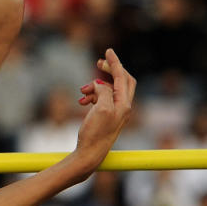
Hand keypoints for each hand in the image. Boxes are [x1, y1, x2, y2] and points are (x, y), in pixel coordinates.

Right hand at [74, 48, 135, 172]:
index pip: (122, 77)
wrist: (90, 154)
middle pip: (121, 80)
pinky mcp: (106, 117)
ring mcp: (115, 112)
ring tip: (82, 92)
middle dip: (110, 71)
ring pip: (108, 90)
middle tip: (98, 63)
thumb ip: (104, 91)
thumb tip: (100, 85)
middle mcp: (123, 107)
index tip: (108, 51)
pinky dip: (92, 96)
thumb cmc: (95, 134)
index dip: (115, 63)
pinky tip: (82, 101)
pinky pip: (101, 99)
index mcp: (124, 104)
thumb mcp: (101, 108)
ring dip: (95, 86)